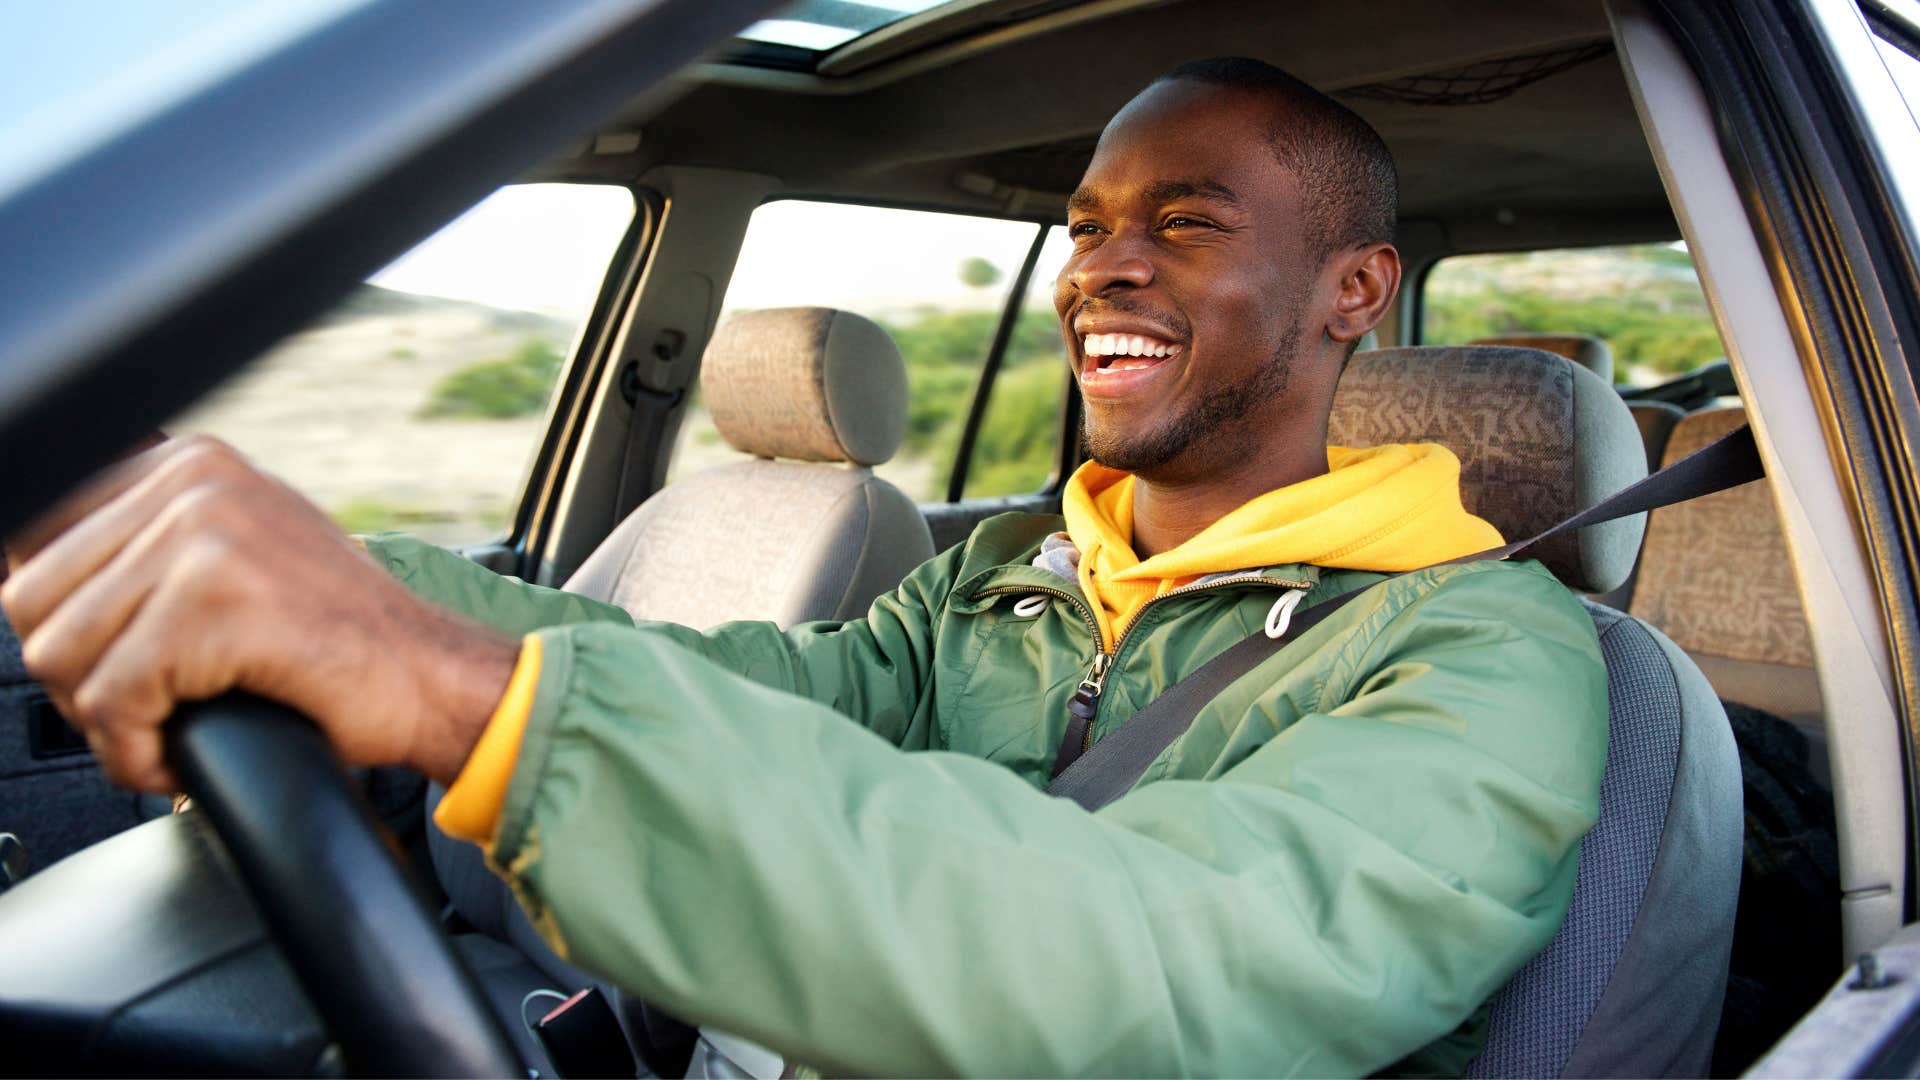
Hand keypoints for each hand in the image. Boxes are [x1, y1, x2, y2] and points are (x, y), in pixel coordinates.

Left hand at [1, 436, 517, 791]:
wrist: (430, 677)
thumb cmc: (337, 638)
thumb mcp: (237, 556)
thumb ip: (147, 545)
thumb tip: (21, 567)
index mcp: (187, 461)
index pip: (35, 531)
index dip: (57, 620)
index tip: (104, 664)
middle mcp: (191, 482)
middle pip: (32, 598)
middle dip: (75, 679)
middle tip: (141, 714)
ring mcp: (203, 536)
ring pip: (58, 653)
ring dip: (103, 722)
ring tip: (161, 734)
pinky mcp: (213, 604)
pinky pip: (112, 699)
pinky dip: (134, 752)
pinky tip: (176, 757)